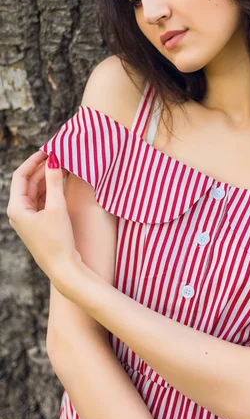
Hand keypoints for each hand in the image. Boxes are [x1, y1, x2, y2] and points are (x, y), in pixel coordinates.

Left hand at [7, 150, 81, 284]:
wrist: (63, 268)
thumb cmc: (57, 240)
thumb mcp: (56, 207)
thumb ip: (55, 182)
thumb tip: (54, 159)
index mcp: (16, 208)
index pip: (21, 176)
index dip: (34, 160)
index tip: (48, 149)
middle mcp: (19, 212)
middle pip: (29, 182)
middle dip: (43, 168)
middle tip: (59, 155)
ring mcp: (29, 219)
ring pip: (37, 191)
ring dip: (49, 178)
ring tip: (64, 165)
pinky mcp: (40, 224)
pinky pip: (43, 200)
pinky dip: (52, 190)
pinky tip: (63, 182)